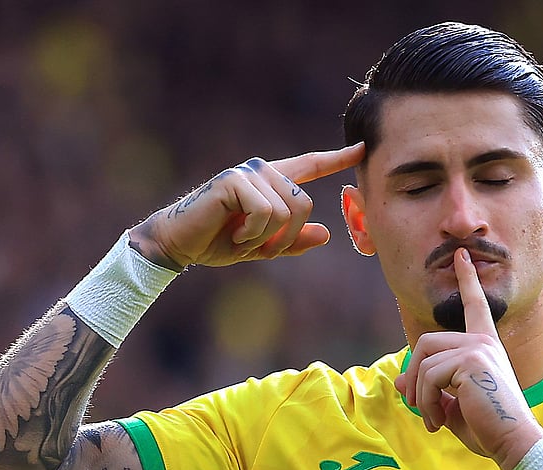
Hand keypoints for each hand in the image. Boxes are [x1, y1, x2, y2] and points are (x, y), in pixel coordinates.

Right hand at [129, 143, 364, 268]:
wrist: (180, 244)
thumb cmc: (219, 242)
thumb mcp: (264, 247)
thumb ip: (293, 241)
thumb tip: (325, 234)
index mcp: (272, 182)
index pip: (310, 165)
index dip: (337, 159)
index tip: (362, 149)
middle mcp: (263, 171)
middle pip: (304, 203)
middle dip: (287, 236)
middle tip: (261, 248)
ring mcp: (248, 173)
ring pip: (287, 210)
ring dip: (267, 238)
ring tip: (243, 239)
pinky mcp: (234, 181)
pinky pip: (266, 212)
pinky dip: (254, 234)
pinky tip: (235, 234)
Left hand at [395, 248, 542, 469]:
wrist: (512, 441)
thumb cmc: (487, 427)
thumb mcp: (450, 404)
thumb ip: (428, 388)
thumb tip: (399, 379)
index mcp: (485, 345)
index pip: (475, 305)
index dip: (467, 278)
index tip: (461, 254)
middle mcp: (483, 340)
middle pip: (425, 342)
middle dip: (413, 375)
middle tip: (417, 406)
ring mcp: (477, 348)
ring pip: (424, 360)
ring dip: (419, 394)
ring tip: (431, 418)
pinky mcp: (471, 360)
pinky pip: (429, 376)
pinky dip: (426, 403)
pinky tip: (438, 421)